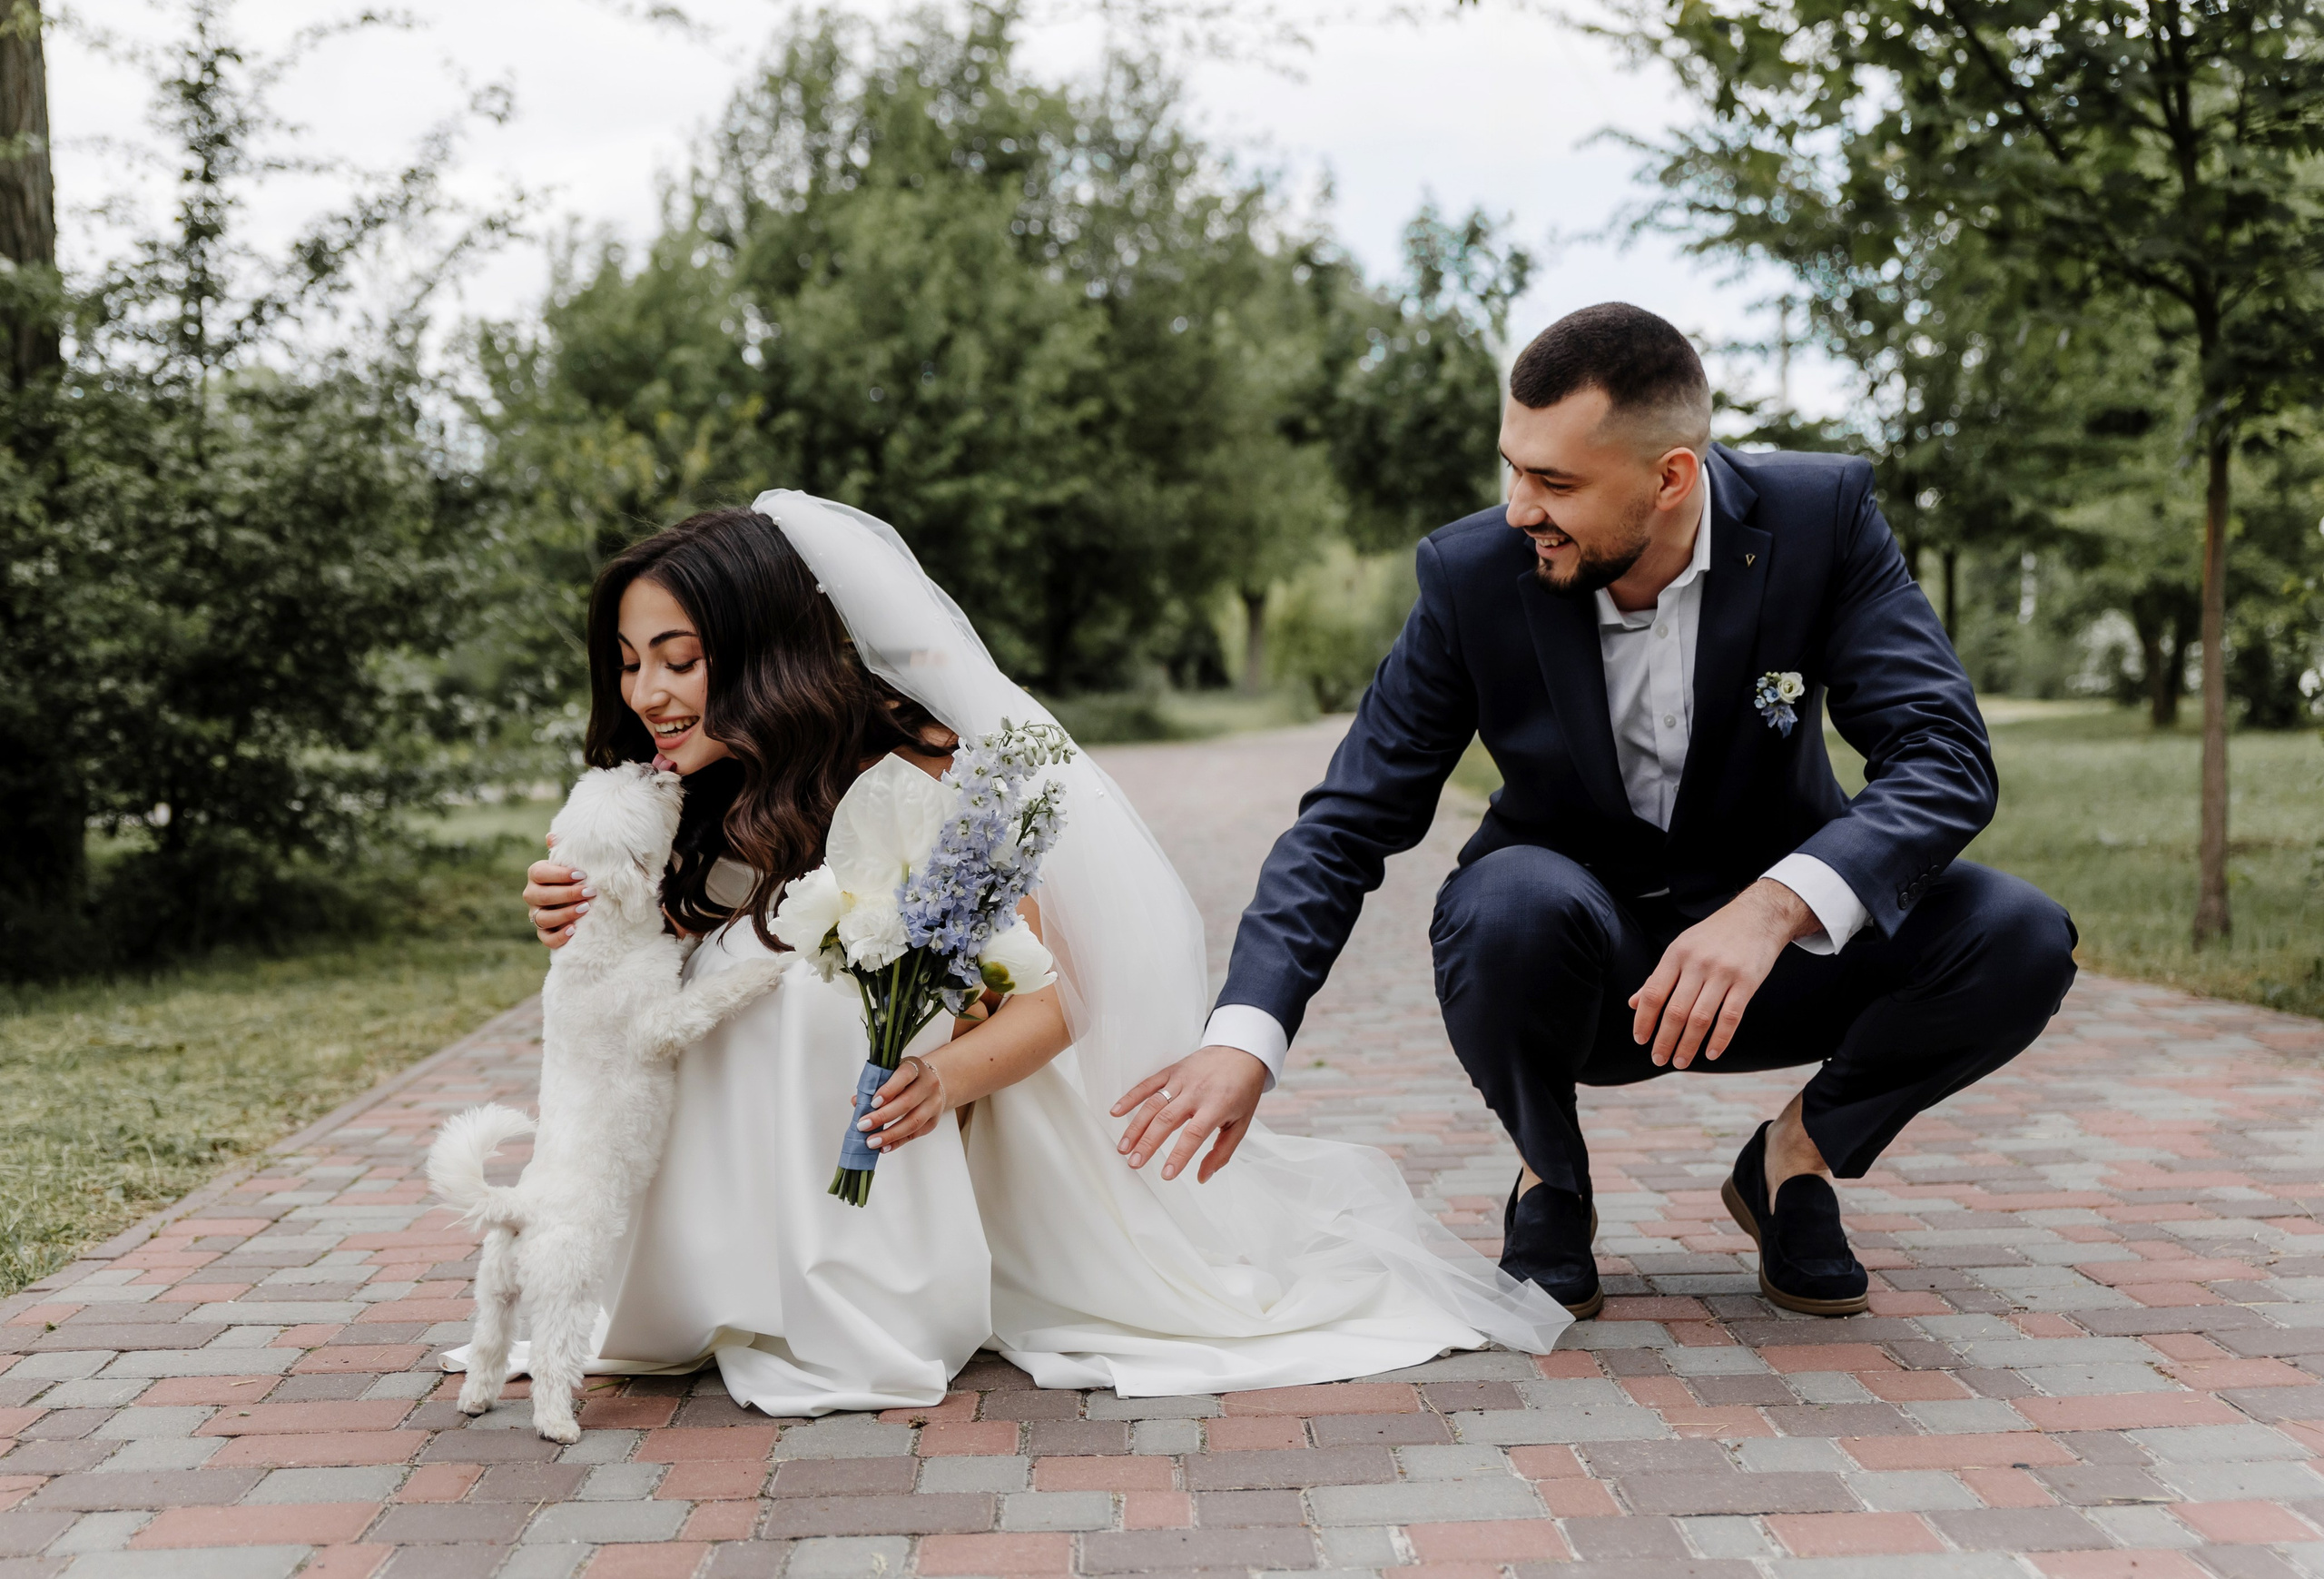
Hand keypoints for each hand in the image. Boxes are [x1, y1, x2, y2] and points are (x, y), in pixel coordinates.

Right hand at [524, 833, 592, 949]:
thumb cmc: (576, 874)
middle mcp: (532, 895)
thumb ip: (563, 850)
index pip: (539, 873)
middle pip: (541, 896)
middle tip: (590, 892)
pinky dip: (558, 937)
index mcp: (536, 874)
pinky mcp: (544, 932)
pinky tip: (574, 930)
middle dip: (567, 894)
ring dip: (564, 914)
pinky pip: (545, 938)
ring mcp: (536, 914)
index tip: (582, 874)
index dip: (559, 874)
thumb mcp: (571, 861)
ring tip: (585, 909)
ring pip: (542, 918)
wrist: (578, 895)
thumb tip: (553, 836)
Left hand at [858, 1056, 948, 1152]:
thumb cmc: (905, 1078)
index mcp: (915, 1068)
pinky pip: (915, 1134)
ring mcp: (933, 1103)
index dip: (888, 1090)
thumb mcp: (891, 1074)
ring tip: (871, 1141)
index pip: (904, 1076)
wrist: (930, 1083)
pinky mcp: (933, 1120)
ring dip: (890, 1134)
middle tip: (863, 1125)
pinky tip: (884, 1147)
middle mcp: (928, 1085)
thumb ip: (874, 1086)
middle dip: (882, 1116)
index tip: (872, 1103)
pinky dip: (897, 1142)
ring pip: (913, 1122)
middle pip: (907, 1102)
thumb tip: (857, 1102)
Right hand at [1112, 1045, 1266, 1182]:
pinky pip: (1148, 1083)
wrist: (1242, 1052)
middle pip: (1166, 1120)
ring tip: (1124, 1147)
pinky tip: (1116, 1111)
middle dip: (1147, 1144)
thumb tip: (1203, 1176)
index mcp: (1216, 1106)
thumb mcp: (1242, 1124)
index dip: (1178, 1155)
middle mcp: (1196, 1092)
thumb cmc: (1242, 1090)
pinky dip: (1131, 1097)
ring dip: (1135, 1126)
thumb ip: (1222, 1152)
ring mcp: (1181, 1080)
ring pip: (1153, 1104)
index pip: (1193, 1134)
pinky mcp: (1172, 1070)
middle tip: (1134, 1162)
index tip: (1166, 1174)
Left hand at [1628, 878, 1817, 1068]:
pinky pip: (1731, 1017)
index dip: (1643, 1019)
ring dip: (1688, 1045)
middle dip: (1664, 1040)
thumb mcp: (1681, 947)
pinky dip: (1720, 1039)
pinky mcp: (1747, 982)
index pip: (1653, 993)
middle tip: (1658, 1060)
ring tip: (1680, 1062)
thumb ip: (1659, 976)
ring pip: (1700, 1018)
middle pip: (1675, 1010)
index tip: (1640, 1040)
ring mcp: (1723, 973)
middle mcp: (1698, 963)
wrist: (1758, 916)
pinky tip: (1711, 1054)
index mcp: (1676, 954)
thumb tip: (1633, 1003)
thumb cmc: (1714, 935)